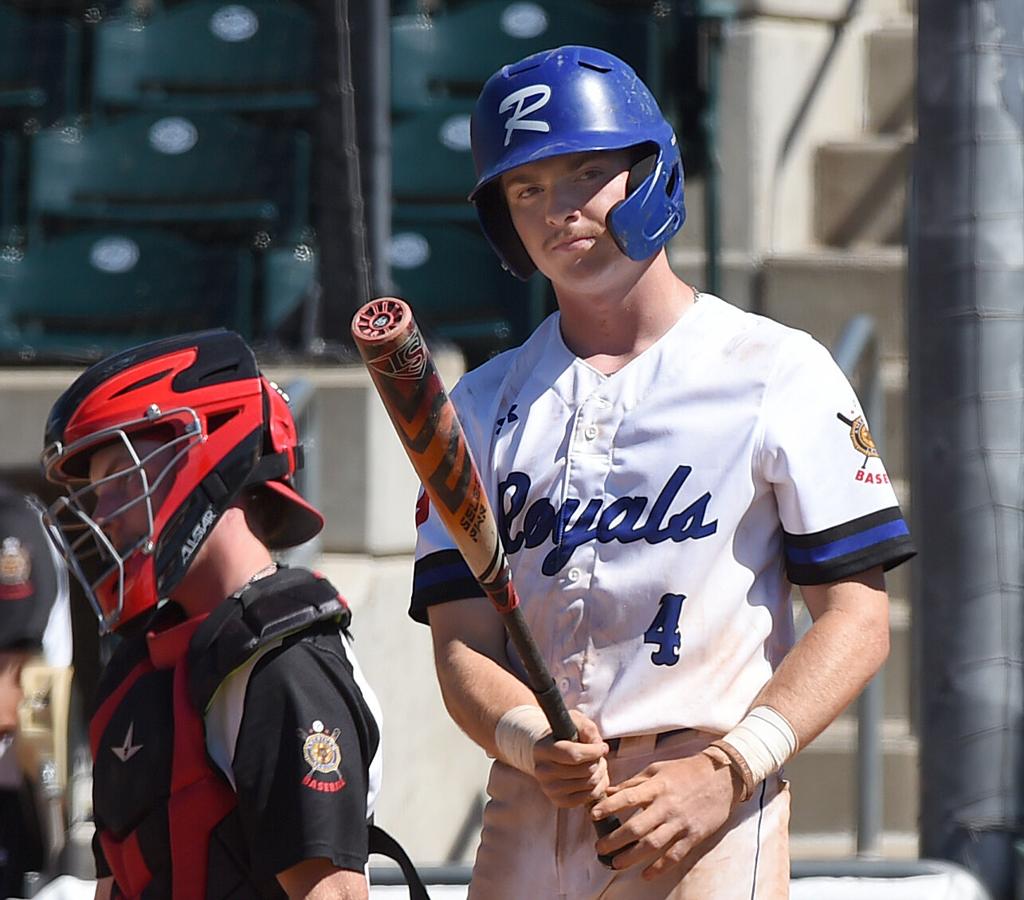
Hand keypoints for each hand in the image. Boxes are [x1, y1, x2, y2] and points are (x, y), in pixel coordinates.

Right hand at [532, 709, 609, 807]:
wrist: (549, 753)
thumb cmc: (563, 735)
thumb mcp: (574, 722)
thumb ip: (587, 729)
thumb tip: (599, 745)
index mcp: (542, 749)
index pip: (573, 754)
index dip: (593, 751)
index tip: (602, 746)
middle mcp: (542, 771)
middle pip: (584, 771)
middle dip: (599, 761)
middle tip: (599, 755)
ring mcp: (549, 788)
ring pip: (588, 784)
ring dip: (601, 774)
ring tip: (597, 764)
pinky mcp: (558, 801)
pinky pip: (587, 798)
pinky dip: (597, 788)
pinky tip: (594, 777)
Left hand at [590, 751, 738, 879]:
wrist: (722, 777)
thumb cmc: (686, 770)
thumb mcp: (658, 769)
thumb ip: (634, 782)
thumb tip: (610, 791)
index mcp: (657, 787)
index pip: (628, 798)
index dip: (609, 807)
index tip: (593, 815)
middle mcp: (667, 806)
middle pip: (636, 827)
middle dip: (615, 840)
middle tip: (600, 848)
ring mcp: (681, 823)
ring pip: (653, 845)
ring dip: (632, 857)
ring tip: (616, 863)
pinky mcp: (694, 836)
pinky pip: (674, 855)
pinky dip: (660, 867)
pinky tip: (646, 874)